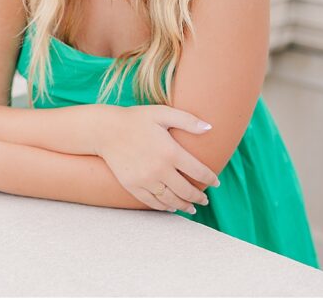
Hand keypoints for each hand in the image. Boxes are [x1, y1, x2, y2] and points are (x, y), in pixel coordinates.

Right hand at [95, 105, 219, 213]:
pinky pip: (151, 202)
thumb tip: (210, 128)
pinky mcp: (132, 186)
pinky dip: (163, 207)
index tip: (216, 183)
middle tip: (205, 200)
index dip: (210, 178)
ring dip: (183, 205)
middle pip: (185, 190)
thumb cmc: (137, 119)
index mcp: (171, 152)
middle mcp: (159, 169)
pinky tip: (170, 208)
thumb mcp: (164, 113)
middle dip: (199, 197)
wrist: (106, 130)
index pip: (198, 171)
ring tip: (192, 208)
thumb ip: (188, 120)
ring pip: (169, 200)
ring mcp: (145, 180)